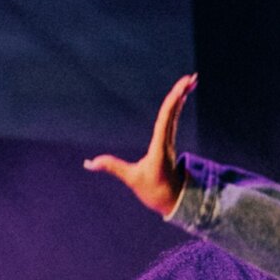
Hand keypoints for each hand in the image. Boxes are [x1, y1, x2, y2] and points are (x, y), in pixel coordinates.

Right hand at [84, 73, 195, 215]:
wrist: (173, 202)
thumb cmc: (155, 191)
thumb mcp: (132, 179)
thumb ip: (112, 167)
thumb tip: (88, 163)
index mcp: (160, 147)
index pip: (166, 120)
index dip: (173, 103)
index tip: (182, 89)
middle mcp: (166, 141)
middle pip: (173, 112)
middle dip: (181, 94)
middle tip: (191, 77)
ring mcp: (168, 141)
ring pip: (175, 114)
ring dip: (181, 97)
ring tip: (190, 80)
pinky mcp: (167, 143)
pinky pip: (171, 120)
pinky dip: (175, 106)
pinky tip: (180, 96)